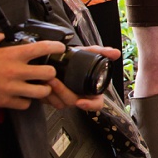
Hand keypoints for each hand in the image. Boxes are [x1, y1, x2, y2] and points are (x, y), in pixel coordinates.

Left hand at [0, 34, 117, 110]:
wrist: (63, 58)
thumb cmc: (78, 59)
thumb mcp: (90, 53)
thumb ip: (102, 52)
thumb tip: (116, 52)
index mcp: (92, 91)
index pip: (96, 104)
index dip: (90, 105)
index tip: (81, 101)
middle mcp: (80, 97)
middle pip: (73, 102)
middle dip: (62, 92)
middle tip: (54, 80)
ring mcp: (67, 99)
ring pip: (60, 103)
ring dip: (52, 93)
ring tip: (46, 79)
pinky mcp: (53, 99)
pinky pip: (49, 102)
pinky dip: (44, 95)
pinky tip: (41, 84)